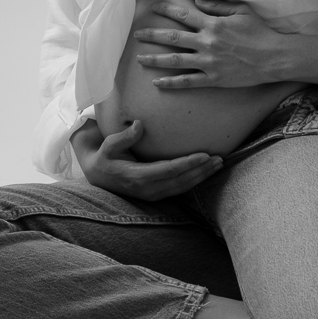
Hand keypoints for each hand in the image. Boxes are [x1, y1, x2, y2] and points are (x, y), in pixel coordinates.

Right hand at [70, 118, 222, 200]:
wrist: (98, 175)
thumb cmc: (104, 156)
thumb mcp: (108, 145)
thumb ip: (124, 137)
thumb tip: (140, 124)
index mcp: (137, 176)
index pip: (169, 171)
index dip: (188, 164)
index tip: (204, 155)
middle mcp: (147, 189)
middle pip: (181, 181)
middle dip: (201, 171)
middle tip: (220, 159)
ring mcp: (152, 194)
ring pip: (182, 187)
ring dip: (201, 176)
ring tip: (218, 164)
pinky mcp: (156, 194)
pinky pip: (179, 189)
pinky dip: (194, 180)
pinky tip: (205, 172)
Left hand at [134, 0, 285, 88]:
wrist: (274, 57)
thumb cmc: (260, 32)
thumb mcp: (241, 10)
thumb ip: (218, 5)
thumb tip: (197, 1)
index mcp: (213, 24)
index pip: (184, 14)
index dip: (167, 10)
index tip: (154, 8)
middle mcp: (207, 42)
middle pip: (173, 38)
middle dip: (152, 35)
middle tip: (137, 35)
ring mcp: (209, 62)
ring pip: (175, 61)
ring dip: (155, 59)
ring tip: (140, 58)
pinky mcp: (213, 79)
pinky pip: (187, 82)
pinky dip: (171, 82)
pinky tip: (158, 82)